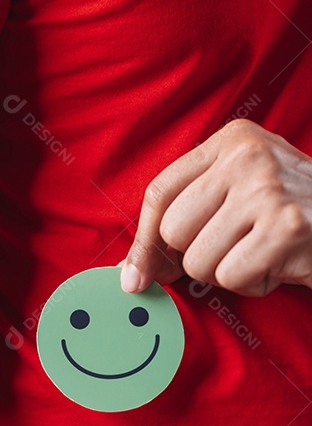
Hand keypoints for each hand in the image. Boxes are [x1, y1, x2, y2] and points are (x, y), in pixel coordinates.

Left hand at [120, 119, 311, 296]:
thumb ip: (188, 219)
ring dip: (226, 273)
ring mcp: (269, 190)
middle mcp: (248, 157)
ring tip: (262, 255)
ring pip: (197, 259)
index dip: (145, 240)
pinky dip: (254, 285)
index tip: (138, 274)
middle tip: (235, 252)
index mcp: (233, 140)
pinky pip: (231, 277)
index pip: (159, 192)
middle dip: (196, 257)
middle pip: (173, 229)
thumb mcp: (242, 196)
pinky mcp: (288, 228)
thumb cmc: (298, 216)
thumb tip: (131, 273)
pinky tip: (281, 266)